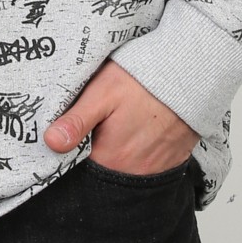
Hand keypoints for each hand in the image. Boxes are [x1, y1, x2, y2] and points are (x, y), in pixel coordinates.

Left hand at [43, 58, 199, 173]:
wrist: (190, 71)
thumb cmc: (144, 79)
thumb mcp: (101, 93)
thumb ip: (76, 121)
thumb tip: (50, 143)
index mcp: (112, 159)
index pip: (82, 168)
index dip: (74, 153)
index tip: (71, 137)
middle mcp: (136, 171)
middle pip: (106, 169)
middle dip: (98, 151)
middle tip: (100, 125)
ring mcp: (158, 167)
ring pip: (129, 166)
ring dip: (122, 151)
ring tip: (122, 124)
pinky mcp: (175, 158)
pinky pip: (152, 163)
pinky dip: (144, 150)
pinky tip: (141, 129)